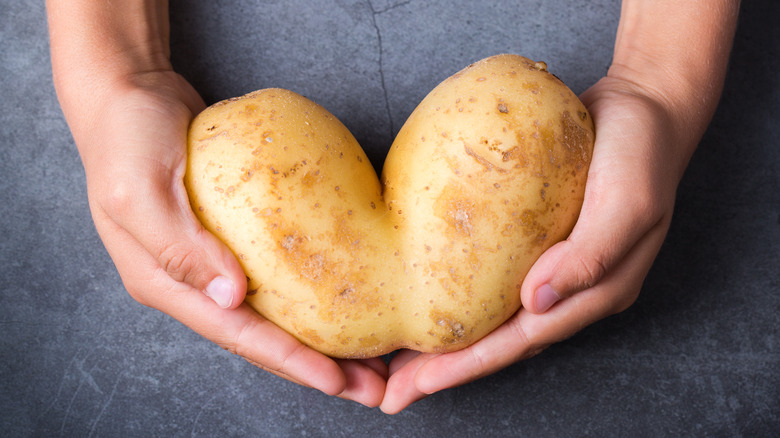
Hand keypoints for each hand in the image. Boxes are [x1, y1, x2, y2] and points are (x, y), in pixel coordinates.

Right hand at [75, 71, 387, 405]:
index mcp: (164, 282)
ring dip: (317, 339)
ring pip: (271, 314)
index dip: (289, 361)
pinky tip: (340, 300)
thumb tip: (230, 296)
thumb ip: (180, 246)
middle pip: (259, 337)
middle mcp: (189, 282)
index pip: (237, 333)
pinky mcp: (229, 237)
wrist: (126, 94)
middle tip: (370, 387)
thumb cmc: (126, 135)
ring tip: (367, 358)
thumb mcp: (139, 188)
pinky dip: (308, 296)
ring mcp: (209, 262)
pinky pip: (274, 277)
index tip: (337, 382)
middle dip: (313, 367)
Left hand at [380, 75, 684, 412]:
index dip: (471, 364)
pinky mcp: (539, 242)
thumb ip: (590, 256)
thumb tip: (537, 303)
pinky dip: (461, 298)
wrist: (645, 107)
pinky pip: (494, 280)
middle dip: (449, 368)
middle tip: (395, 390)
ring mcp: (555, 268)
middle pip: (503, 340)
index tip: (422, 383)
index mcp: (597, 292)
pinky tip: (431, 297)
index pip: (523, 340)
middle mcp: (572, 289)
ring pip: (496, 317)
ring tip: (403, 358)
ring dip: (452, 340)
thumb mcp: (629, 202)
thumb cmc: (643, 152)